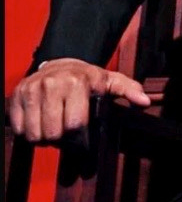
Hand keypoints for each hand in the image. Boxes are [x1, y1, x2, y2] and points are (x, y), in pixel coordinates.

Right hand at [8, 58, 151, 142]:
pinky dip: (28, 132)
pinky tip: (39, 121)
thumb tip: (145, 102)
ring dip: (44, 137)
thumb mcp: (109, 81)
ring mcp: (32, 89)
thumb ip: (128, 90)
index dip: (80, 137)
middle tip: (66, 130)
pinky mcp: (16, 96)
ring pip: (35, 135)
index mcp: (78, 82)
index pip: (76, 125)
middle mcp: (53, 84)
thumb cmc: (85, 77)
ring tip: (53, 126)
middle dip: (62, 138)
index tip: (82, 135)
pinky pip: (20, 129)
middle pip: (54, 133)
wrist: (58, 62)